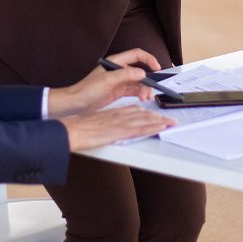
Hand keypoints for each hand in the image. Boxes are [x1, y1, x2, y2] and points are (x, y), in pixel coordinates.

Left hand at [47, 48, 162, 117]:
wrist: (76, 103)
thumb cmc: (87, 89)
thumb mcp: (107, 80)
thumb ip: (125, 74)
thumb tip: (142, 72)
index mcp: (116, 63)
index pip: (137, 55)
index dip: (148, 59)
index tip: (157, 67)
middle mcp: (119, 70)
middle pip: (140, 70)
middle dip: (147, 80)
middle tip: (151, 90)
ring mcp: (119, 81)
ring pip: (138, 82)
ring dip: (144, 89)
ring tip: (145, 98)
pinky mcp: (118, 91)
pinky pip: (133, 90)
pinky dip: (139, 94)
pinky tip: (142, 99)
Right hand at [59, 106, 174, 150]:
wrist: (72, 130)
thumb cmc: (79, 127)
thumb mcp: (95, 122)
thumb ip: (105, 123)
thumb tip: (109, 127)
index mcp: (113, 112)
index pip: (134, 110)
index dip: (146, 113)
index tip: (155, 115)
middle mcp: (119, 115)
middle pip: (142, 114)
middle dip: (156, 117)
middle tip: (169, 118)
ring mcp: (120, 122)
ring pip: (145, 119)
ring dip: (159, 121)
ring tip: (170, 122)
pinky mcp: (120, 131)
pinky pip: (140, 128)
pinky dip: (152, 126)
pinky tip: (161, 127)